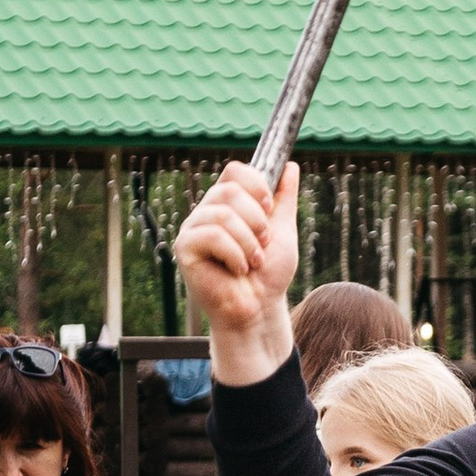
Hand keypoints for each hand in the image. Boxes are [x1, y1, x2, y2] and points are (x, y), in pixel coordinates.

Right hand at [177, 162, 301, 385]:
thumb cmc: (268, 275)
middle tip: (262, 243)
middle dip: (256, 219)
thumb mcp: (283, 230)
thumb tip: (290, 166)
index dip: (255, 184)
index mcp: (228, 205)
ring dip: (248, 241)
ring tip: (252, 261)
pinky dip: (234, 254)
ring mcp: (194, 229)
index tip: (270, 207)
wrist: (259, 309)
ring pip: (223, 214)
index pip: (234, 171)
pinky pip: (212, 235)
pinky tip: (238, 269)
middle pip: (229, 190)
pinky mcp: (185, 248)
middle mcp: (207, 212)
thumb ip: (284, 199)